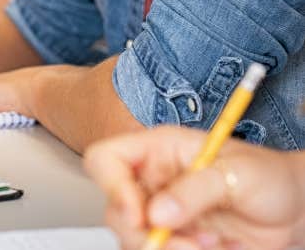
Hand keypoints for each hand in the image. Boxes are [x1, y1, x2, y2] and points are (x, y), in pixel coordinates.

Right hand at [84, 126, 304, 249]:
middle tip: (185, 243)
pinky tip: (213, 249)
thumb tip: (158, 213)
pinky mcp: (178, 243)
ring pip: (135, 243)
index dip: (112, 187)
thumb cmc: (269, 176)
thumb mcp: (236, 173)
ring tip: (208, 244)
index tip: (139, 217)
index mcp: (157, 151)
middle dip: (146, 236)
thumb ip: (195, 188)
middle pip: (115, 212)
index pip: (106, 160)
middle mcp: (152, 184)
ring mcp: (163, 216)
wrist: (297, 211)